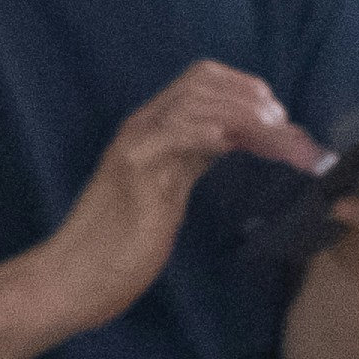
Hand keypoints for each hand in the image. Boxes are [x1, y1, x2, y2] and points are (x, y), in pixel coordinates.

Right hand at [41, 59, 331, 329]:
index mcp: (152, 130)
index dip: (245, 88)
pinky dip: (205, 130)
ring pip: (194, 102)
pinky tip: (230, 141)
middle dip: (251, 97)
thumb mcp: (166, 191)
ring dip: (242, 115)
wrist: (74, 279)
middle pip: (201, 80)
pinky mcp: (133, 173)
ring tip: (275, 137)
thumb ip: (192, 160)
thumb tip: (236, 140)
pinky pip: (173, 135)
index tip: (278, 116)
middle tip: (284, 127)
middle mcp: (142, 129)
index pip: (201, 80)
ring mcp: (136, 147)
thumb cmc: (119, 246)